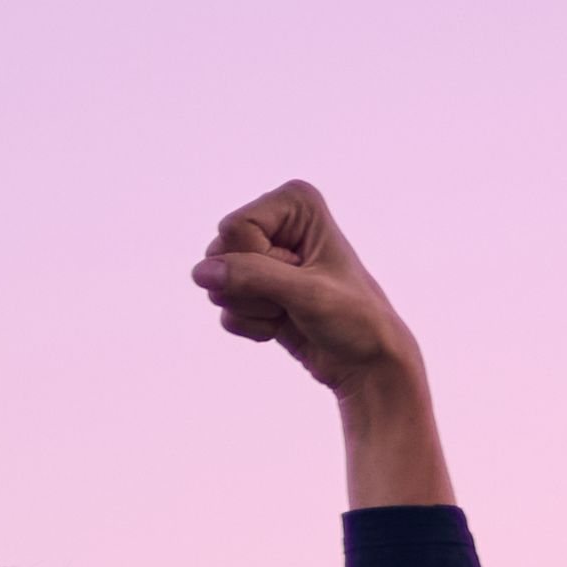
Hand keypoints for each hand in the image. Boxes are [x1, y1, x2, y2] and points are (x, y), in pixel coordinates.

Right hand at [195, 181, 452, 508]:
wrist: (367, 363)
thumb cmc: (353, 320)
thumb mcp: (306, 295)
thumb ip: (252, 278)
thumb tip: (199, 273)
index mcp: (295, 202)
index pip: (235, 229)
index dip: (261, 263)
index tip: (302, 275)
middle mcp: (275, 222)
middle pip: (219, 253)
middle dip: (253, 288)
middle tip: (296, 298)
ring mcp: (262, 255)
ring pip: (216, 282)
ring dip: (253, 309)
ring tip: (291, 312)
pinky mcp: (254, 288)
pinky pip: (224, 307)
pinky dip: (251, 325)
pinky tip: (283, 325)